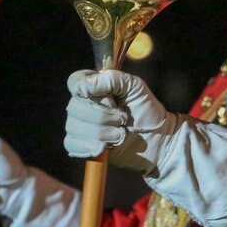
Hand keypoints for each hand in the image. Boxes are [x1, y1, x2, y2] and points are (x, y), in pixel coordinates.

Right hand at [64, 69, 180, 175]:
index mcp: (94, 86)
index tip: (111, 99)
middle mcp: (83, 104)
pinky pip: (71, 144)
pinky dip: (89, 146)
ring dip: (100, 133)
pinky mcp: (82, 145)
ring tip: (120, 134)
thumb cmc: (146, 110)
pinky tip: (105, 147)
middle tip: (123, 119)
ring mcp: (81, 125)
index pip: (75, 82)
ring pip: (73, 127)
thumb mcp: (134, 86)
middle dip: (102, 116)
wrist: (155, 139)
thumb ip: (111, 79)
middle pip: (74, 107)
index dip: (88, 91)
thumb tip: (82, 87)